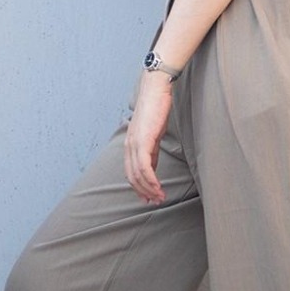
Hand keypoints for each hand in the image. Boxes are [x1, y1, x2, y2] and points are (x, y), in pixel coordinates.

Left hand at [124, 71, 173, 204]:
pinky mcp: (143, 140)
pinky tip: (157, 187)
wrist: (156, 88)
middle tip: (155, 202)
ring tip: (160, 198)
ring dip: (149, 189)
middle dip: (143, 192)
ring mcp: (134, 143)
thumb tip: (152, 165)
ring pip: (138, 174)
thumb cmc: (156, 106)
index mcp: (130, 143)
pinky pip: (145, 167)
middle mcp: (129, 145)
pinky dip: (151, 180)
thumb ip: (151, 149)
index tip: (148, 197)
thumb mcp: (153, 132)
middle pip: (132, 176)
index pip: (131, 171)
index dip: (139, 186)